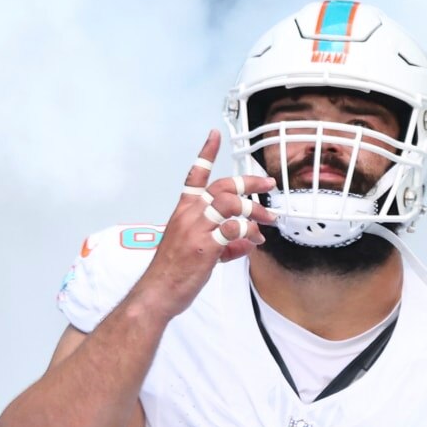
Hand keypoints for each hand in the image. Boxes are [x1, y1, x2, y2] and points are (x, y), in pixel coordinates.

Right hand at [128, 130, 277, 322]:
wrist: (158, 291)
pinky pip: (234, 230)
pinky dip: (248, 234)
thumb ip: (225, 242)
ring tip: (268, 220)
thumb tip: (248, 242)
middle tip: (268, 182)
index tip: (215, 135)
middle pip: (223, 187)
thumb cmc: (174, 271)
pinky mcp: (206, 246)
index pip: (195, 177)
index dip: (206, 154)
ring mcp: (197, 229)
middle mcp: (189, 215)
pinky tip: (253, 242)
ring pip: (232, 205)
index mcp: (183, 211)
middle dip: (249, 181)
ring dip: (255, 210)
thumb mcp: (198, 249)